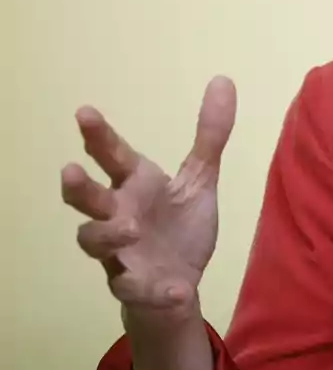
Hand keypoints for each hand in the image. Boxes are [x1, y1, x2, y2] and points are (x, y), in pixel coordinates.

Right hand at [61, 76, 236, 330]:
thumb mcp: (200, 179)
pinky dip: (154, 290)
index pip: (113, 156)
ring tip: (132, 228)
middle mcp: (118, 215)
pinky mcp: (134, 288)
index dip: (98, 136)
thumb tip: (224, 79)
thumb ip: (209, 135)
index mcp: (135, 186)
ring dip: (109, 234)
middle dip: (78, 187)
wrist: (179, 284)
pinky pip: (134, 290)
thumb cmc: (179, 225)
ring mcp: (120, 253)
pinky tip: (178, 289)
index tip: (85, 112)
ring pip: (94, 243)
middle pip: (88, 200)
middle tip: (70, 171)